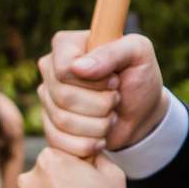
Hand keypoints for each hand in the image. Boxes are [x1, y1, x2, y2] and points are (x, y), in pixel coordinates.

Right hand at [38, 30, 166, 158]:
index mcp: (66, 44)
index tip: (114, 80)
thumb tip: (78, 67)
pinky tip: (101, 136)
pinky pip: (59, 141)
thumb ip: (113, 52)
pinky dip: (88, 143)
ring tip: (111, 115)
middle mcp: (50, 69)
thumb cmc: (139, 77)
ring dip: (98, 125)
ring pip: (62, 120)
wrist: (141, 113)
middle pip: (63, 96)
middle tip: (116, 99)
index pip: (64, 69)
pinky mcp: (50, 126)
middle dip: (100, 105)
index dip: (94, 81)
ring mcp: (47, 98)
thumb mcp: (138, 53)